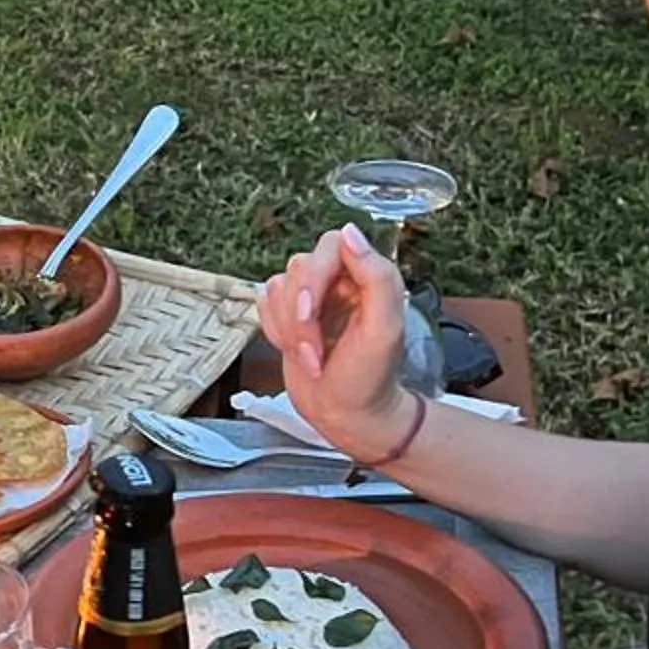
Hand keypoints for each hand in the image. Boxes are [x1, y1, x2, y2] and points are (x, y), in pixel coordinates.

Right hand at [259, 224, 419, 459]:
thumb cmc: (370, 378)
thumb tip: (352, 233)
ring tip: (311, 357)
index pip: (331, 245)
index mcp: (367, 276)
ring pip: (278, 287)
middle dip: (300, 316)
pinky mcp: (288, 314)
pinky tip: (296, 351)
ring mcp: (311, 297)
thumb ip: (377, 276)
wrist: (345, 415)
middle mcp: (338, 280)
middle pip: (299, 267)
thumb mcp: (384, 329)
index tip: (310, 313)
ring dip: (289, 329)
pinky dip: (275, 331)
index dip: (314, 279)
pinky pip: (264, 304)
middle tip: (312, 351)